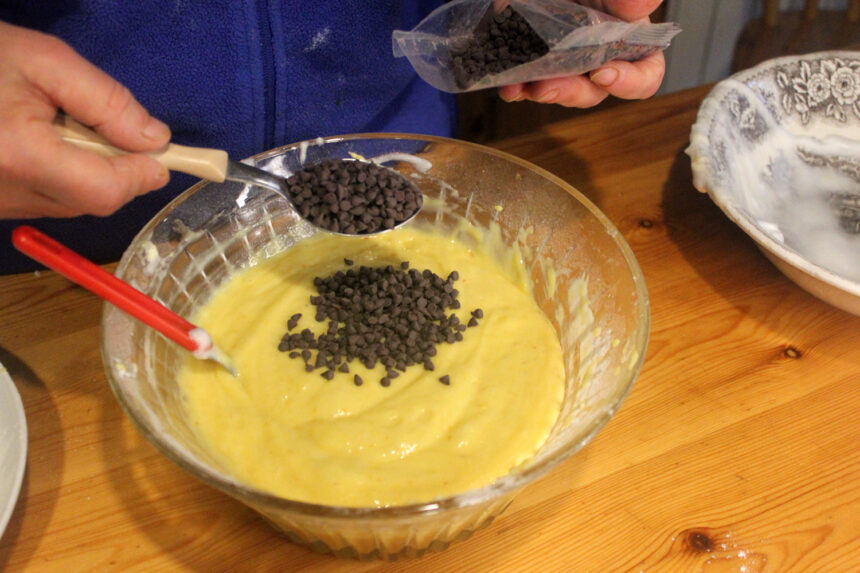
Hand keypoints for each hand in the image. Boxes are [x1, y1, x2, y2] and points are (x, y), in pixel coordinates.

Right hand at [0, 21, 170, 218]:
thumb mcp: (43, 62)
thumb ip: (105, 101)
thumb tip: (156, 140)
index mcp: (20, 157)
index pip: (106, 190)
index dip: (142, 174)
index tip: (162, 153)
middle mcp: (7, 194)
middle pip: (94, 201)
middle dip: (118, 170)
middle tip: (108, 128)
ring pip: (72, 203)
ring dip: (89, 173)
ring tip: (64, 128)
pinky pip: (45, 200)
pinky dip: (61, 176)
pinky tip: (40, 142)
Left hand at [498, 0, 665, 106]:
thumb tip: (638, 7)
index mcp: (627, 34)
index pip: (645, 72)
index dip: (631, 81)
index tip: (604, 74)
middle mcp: (596, 51)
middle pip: (594, 89)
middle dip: (573, 92)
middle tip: (550, 86)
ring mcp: (563, 58)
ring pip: (558, 89)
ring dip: (541, 92)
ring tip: (524, 87)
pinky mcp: (532, 57)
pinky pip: (526, 82)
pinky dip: (516, 86)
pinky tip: (507, 83)